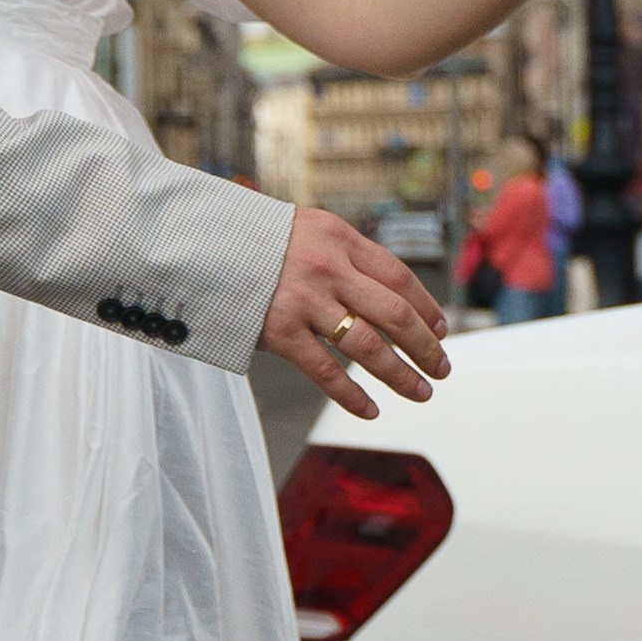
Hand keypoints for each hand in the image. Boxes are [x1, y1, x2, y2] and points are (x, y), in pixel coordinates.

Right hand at [260, 208, 451, 421]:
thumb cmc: (256, 240)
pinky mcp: (279, 331)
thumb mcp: (308, 230)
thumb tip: (387, 292)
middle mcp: (328, 268)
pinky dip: (352, 395)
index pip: (399, 277)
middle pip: (395, 314)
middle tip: (442, 368)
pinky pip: (326, 371)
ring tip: (420, 392)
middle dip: (425, 347)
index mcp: (340, 239)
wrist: (199, 242)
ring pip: (368, 346)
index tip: (441, 330)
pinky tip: (371, 410)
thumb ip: (344, 256)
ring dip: (401, 374)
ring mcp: (305, 301)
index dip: (427, 307)